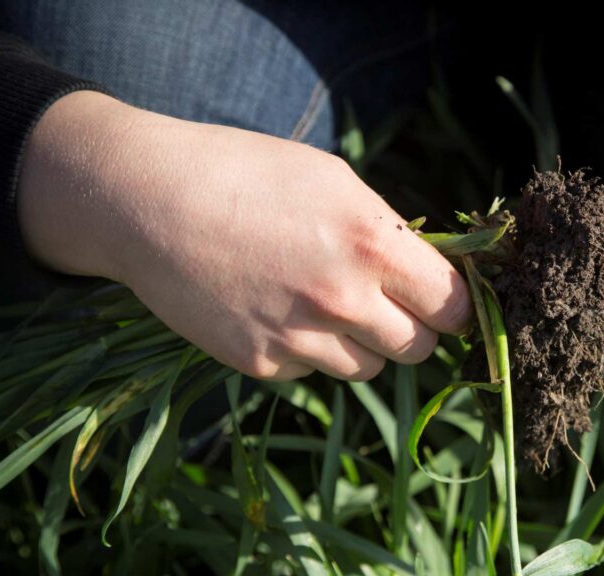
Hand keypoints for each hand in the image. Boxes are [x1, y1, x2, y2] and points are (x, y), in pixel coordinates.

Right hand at [18, 92, 470, 380]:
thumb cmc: (247, 173)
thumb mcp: (334, 181)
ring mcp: (301, 339)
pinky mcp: (261, 365)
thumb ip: (388, 232)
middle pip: (419, 348)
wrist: (147, 200)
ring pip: (368, 369)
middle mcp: (345, 299)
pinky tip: (271, 310)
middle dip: (412, 330)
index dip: (456, 308)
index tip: (447, 307)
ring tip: (318, 302)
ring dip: (359, 344)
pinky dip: (303, 352)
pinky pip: (310, 372)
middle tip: (388, 307)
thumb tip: (431, 273)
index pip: (453, 307)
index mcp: (374, 245)